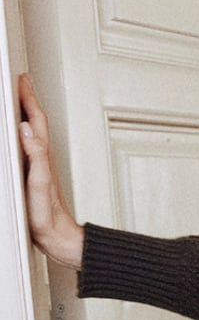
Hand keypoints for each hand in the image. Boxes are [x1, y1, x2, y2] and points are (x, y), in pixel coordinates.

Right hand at [17, 74, 84, 267]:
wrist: (58, 239)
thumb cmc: (48, 217)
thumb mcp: (39, 183)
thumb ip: (36, 156)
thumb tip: (27, 130)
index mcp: (42, 157)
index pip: (35, 121)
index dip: (29, 100)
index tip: (23, 80)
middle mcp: (42, 159)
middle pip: (35, 124)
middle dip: (28, 102)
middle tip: (22, 83)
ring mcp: (39, 168)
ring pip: (32, 136)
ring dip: (27, 117)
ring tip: (21, 103)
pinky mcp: (35, 179)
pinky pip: (28, 150)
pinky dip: (23, 138)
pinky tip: (21, 140)